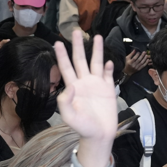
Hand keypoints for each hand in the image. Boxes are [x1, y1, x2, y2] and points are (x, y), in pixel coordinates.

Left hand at [55, 32, 118, 166]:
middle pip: (80, 60)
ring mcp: (97, 85)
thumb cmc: (82, 127)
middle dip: (78, 46)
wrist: (99, 135)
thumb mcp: (69, 117)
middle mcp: (84, 82)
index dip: (61, 55)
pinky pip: (109, 75)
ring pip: (96, 63)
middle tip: (76, 32)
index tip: (57, 42)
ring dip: (96, 51)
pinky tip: (109, 61)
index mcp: (73, 87)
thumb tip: (70, 85)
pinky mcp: (109, 90)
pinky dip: (109, 68)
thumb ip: (65, 102)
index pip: (66, 67)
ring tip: (96, 37)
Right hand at [123, 49, 149, 75]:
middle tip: (144, 52)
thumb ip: (131, 54)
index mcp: (130, 62)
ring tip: (146, 55)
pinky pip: (143, 66)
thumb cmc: (126, 63)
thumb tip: (135, 50)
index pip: (134, 58)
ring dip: (144, 59)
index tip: (139, 52)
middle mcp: (133, 65)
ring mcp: (136, 68)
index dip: (137, 55)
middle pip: (139, 60)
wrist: (127, 71)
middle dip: (142, 55)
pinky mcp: (139, 69)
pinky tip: (147, 60)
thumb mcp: (127, 58)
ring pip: (141, 63)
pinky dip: (146, 63)